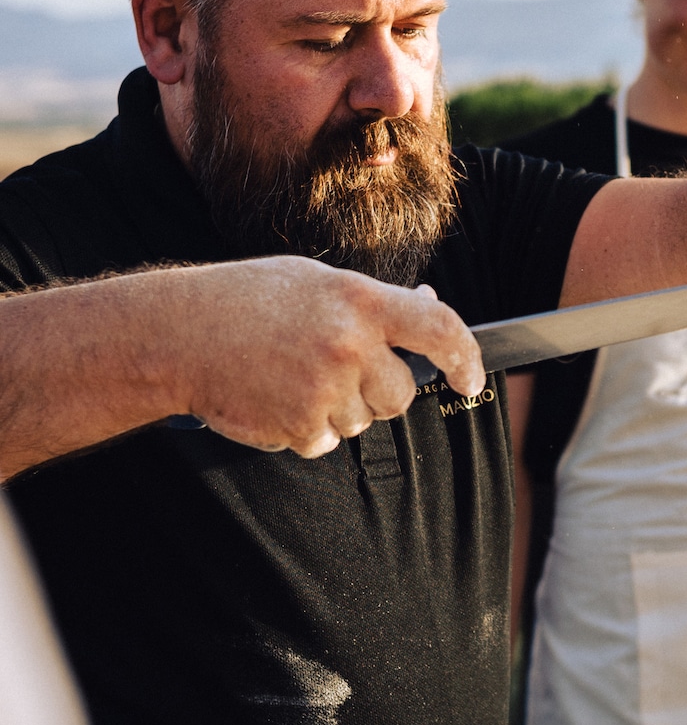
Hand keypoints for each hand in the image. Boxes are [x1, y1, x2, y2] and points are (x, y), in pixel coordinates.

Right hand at [175, 257, 484, 455]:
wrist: (178, 334)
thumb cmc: (246, 300)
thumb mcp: (316, 282)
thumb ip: (375, 302)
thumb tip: (426, 308)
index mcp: (360, 301)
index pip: (439, 330)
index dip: (466, 358)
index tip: (470, 378)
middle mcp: (349, 345)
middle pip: (401, 395)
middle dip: (378, 390)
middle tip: (334, 368)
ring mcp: (326, 389)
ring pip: (363, 421)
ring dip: (337, 409)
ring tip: (291, 374)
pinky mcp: (301, 426)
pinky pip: (326, 442)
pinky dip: (305, 428)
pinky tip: (274, 396)